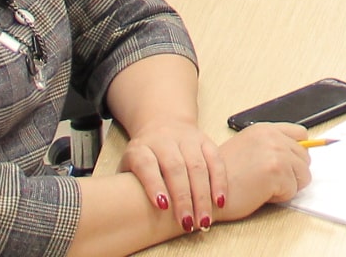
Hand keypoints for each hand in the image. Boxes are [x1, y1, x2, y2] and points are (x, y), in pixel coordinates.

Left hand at [120, 118, 230, 232]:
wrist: (162, 122)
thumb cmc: (143, 155)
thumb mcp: (128, 165)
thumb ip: (126, 184)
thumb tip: (126, 211)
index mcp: (141, 148)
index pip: (146, 165)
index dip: (153, 185)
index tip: (161, 206)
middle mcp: (164, 140)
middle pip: (175, 168)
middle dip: (183, 198)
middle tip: (187, 223)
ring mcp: (186, 138)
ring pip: (197, 165)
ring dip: (203, 195)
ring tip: (204, 219)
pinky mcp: (204, 139)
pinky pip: (215, 159)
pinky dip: (219, 180)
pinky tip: (219, 200)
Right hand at [212, 124, 312, 219]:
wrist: (206, 193)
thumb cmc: (223, 178)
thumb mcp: (247, 149)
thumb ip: (271, 147)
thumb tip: (298, 156)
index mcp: (265, 129)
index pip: (301, 134)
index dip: (298, 152)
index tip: (292, 164)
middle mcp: (272, 136)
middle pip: (305, 157)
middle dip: (293, 173)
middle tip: (270, 180)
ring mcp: (275, 152)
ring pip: (304, 175)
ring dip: (288, 186)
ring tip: (264, 186)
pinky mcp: (276, 171)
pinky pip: (294, 190)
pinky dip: (280, 197)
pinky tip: (260, 193)